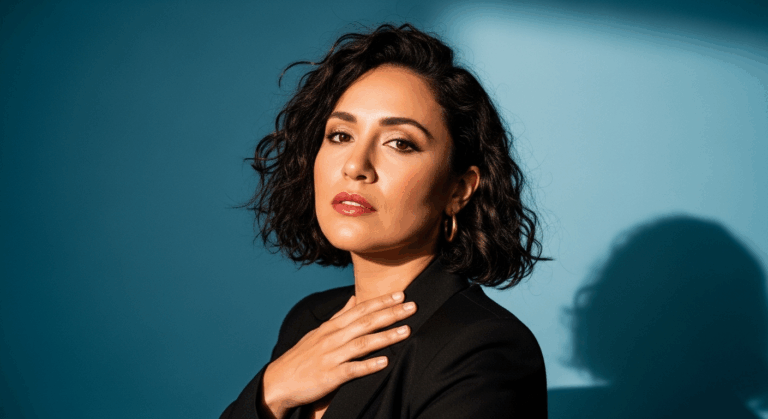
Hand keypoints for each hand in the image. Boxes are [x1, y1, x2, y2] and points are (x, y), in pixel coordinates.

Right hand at [260, 292, 416, 418]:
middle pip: (365, 322)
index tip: (401, 294)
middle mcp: (332, 338)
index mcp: (331, 327)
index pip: (360, 309)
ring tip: (406, 330)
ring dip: (386, 336)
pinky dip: (368, 365)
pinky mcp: (329, 376)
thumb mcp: (319, 332)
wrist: (278, 382)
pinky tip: (384, 362)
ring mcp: (331, 356)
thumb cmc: (302, 357)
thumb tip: (355, 298)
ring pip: (362, 343)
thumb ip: (340, 316)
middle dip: (390, 313)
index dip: (381, 301)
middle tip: (412, 306)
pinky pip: (351, 370)